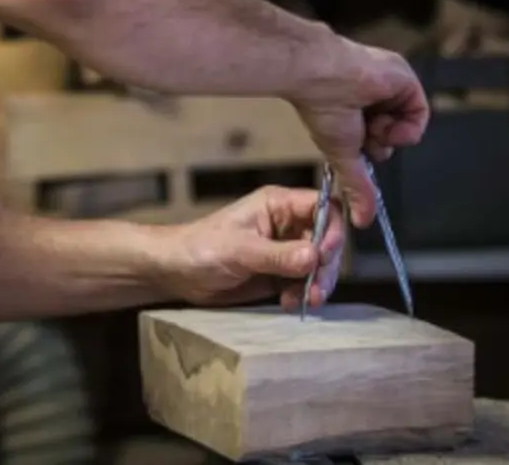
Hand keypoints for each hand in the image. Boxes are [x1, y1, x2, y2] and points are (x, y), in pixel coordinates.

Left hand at [154, 186, 345, 311]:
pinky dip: (304, 294)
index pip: (322, 207)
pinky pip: (304, 283)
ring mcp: (284, 250)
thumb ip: (278, 254)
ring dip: (318, 283)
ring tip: (306, 300)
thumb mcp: (239, 250)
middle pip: (326, 239)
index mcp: (277, 205)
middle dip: (326, 265)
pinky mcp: (279, 274)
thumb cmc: (200, 248)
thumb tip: (315, 256)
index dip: (332, 229)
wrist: (177, 273)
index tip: (325, 254)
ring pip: (319, 264)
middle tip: (316, 288)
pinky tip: (290, 304)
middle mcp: (286, 225)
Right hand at [293, 36, 428, 227]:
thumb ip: (358, 187)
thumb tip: (363, 221)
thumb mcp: (343, 156)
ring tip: (369, 124)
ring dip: (389, 134)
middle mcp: (374, 97)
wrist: (322, 75)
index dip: (372, 149)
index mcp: (355, 109)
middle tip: (362, 136)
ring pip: (407, 125)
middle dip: (380, 142)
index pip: (377, 139)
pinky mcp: (405, 78)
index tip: (359, 150)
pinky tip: (385, 121)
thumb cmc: (322, 109)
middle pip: (394, 134)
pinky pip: (420, 113)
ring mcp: (390, 87)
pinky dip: (405, 126)